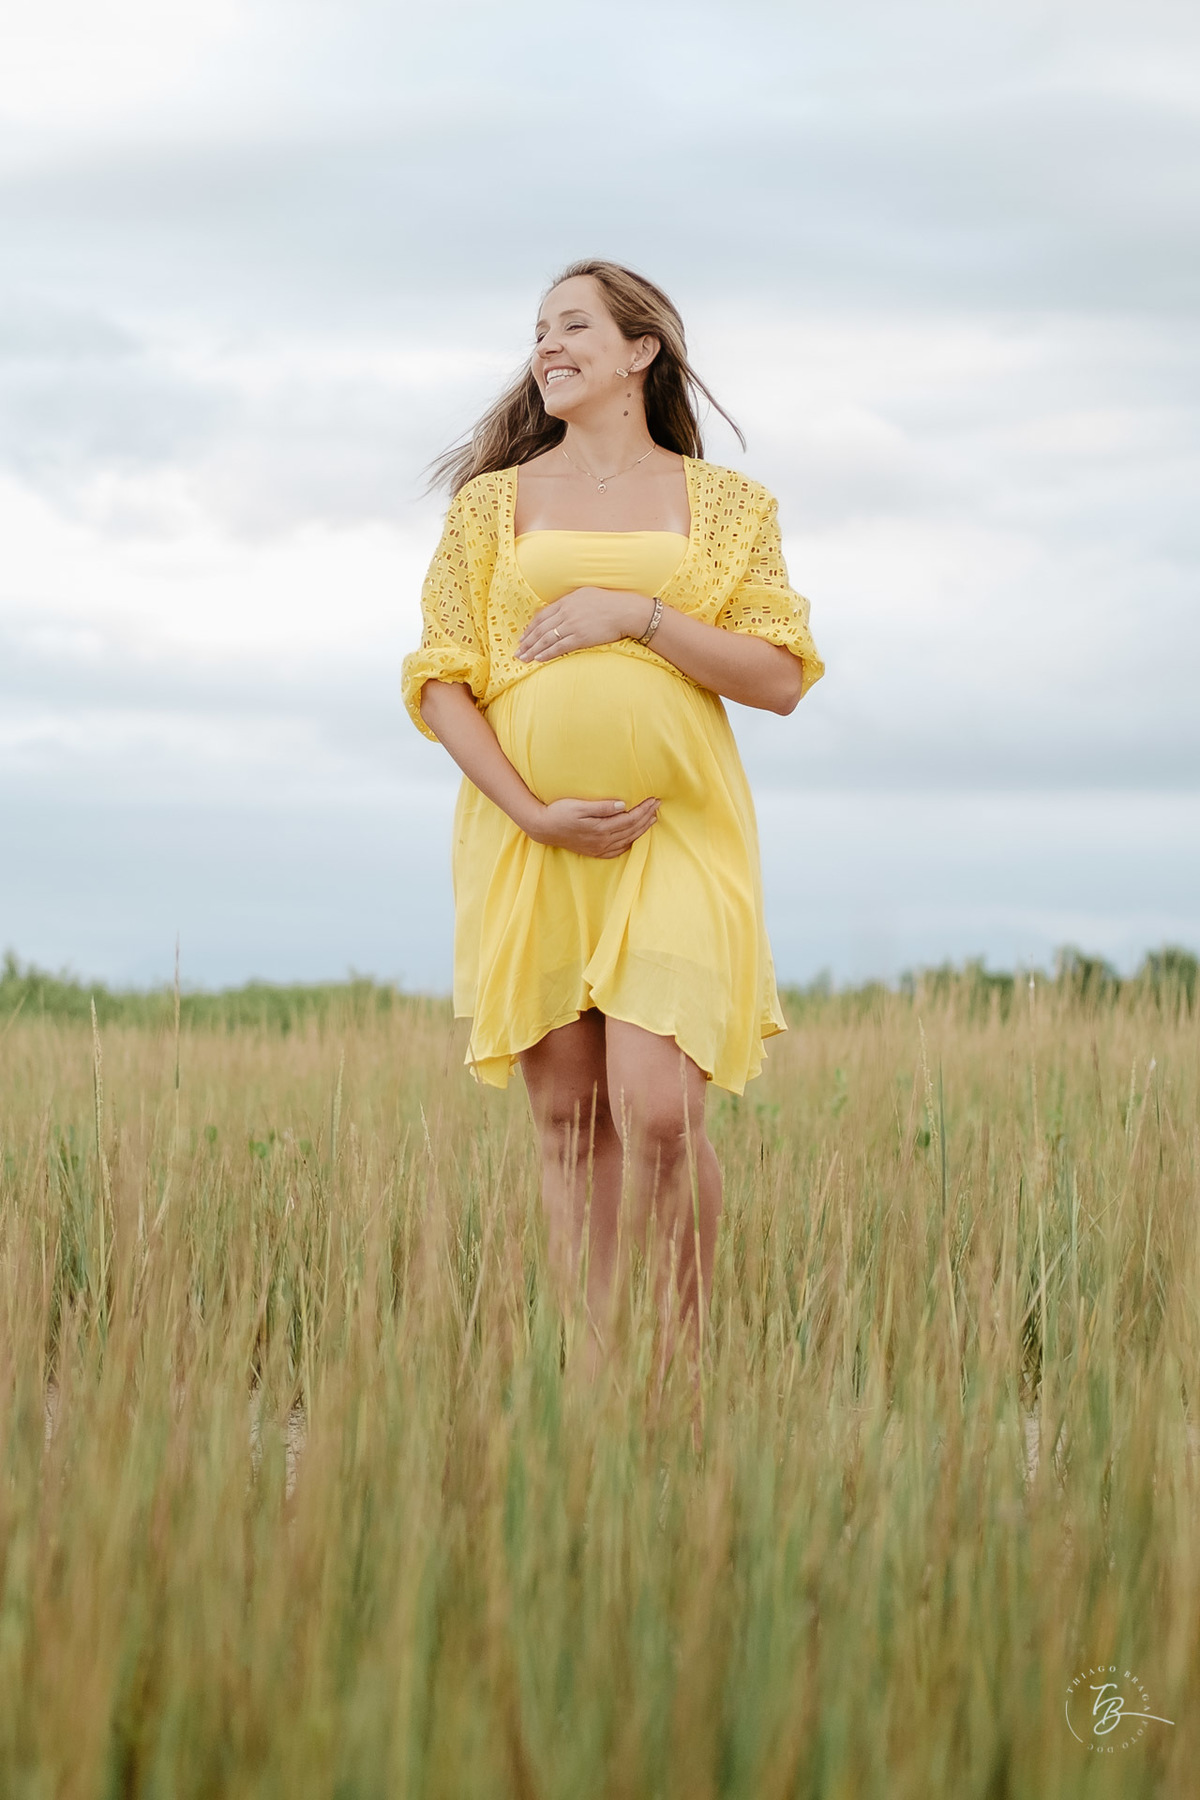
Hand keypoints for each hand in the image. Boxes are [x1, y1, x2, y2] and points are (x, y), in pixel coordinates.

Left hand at [516, 588, 655, 662]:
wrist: (626, 611)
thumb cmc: (611, 602)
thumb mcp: (587, 594)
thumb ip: (572, 602)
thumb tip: (562, 608)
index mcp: (566, 601)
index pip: (542, 615)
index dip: (531, 627)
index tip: (523, 636)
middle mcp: (566, 612)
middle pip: (540, 628)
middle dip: (527, 641)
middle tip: (517, 651)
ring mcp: (572, 625)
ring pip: (546, 639)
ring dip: (533, 650)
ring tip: (523, 658)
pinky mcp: (580, 637)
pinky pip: (559, 647)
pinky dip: (547, 653)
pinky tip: (538, 659)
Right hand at [528, 795, 659, 857]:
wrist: (543, 828)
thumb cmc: (559, 812)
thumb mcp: (579, 806)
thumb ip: (601, 807)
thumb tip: (623, 805)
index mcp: (601, 828)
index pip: (630, 819)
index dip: (644, 809)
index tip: (654, 799)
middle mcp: (602, 841)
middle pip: (632, 829)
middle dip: (647, 817)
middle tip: (658, 805)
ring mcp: (598, 848)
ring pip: (627, 840)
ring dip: (642, 829)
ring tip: (652, 819)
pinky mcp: (594, 851)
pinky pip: (617, 851)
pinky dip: (629, 844)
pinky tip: (634, 838)